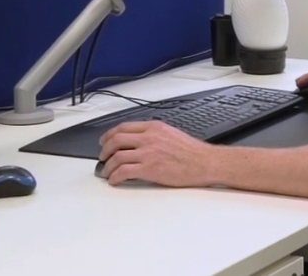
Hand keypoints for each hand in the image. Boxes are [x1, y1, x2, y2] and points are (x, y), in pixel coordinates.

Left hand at [97, 121, 214, 186]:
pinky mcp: (149, 168)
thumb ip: (153, 135)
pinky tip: (115, 181)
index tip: (104, 141)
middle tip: (102, 158)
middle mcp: (148, 137)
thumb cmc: (192, 152)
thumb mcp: (171, 134)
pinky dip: (115, 177)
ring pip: (117, 157)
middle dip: (105, 150)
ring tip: (107, 172)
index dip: (109, 135)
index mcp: (154, 127)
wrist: (204, 162)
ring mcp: (148, 153)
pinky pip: (124, 172)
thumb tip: (138, 141)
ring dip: (108, 166)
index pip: (123, 127)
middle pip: (116, 140)